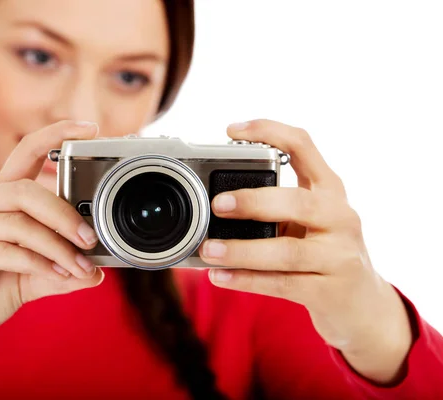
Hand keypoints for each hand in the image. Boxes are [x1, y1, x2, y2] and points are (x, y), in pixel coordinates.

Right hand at [0, 120, 103, 394]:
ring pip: (19, 221)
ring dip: (57, 246)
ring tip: (80, 267)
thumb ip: (58, 272)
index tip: (89, 127)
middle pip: (25, 189)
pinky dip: (38, 263)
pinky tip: (55, 276)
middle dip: (64, 214)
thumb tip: (96, 274)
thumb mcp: (27, 279)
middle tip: (90, 239)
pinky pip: (5, 251)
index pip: (24, 153)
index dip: (55, 135)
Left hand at [201, 119, 412, 383]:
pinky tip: (220, 277)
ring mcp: (339, 256)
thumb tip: (213, 202)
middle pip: (297, 202)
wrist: (363, 304)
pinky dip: (247, 280)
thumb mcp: (310, 220)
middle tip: (217, 204)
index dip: (269, 131)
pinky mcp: (330, 290)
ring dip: (242, 250)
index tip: (232, 130)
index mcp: (330, 191)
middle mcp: (340, 217)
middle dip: (254, 201)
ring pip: (286, 251)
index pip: (304, 146)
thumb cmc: (324, 253)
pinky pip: (282, 284)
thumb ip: (275, 206)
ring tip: (209, 249)